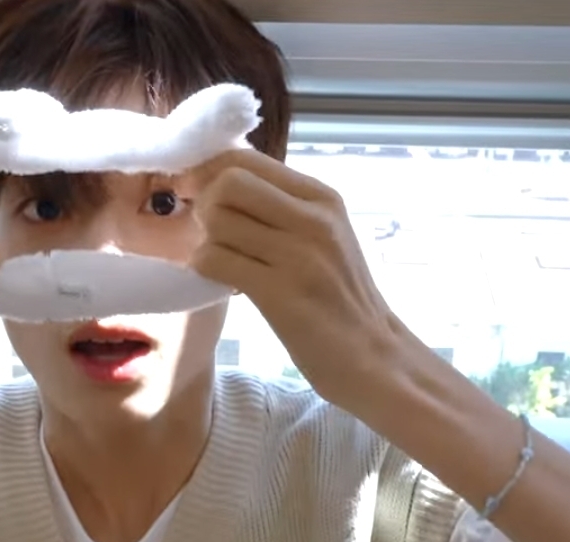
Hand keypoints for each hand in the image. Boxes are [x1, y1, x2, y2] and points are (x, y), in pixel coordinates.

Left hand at [189, 149, 406, 412]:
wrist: (372, 355)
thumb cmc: (339, 297)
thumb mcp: (324, 236)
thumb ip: (282, 207)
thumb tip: (220, 181)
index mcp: (323, 197)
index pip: (248, 158)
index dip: (209, 170)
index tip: (196, 190)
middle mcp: (314, 218)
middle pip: (229, 182)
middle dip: (204, 203)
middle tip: (207, 230)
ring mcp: (298, 255)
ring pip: (218, 220)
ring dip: (204, 240)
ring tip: (220, 258)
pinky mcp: (280, 293)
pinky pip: (215, 261)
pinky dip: (205, 267)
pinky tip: (221, 280)